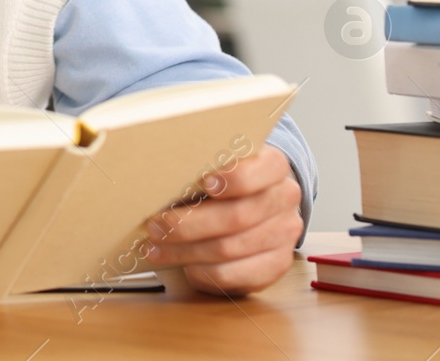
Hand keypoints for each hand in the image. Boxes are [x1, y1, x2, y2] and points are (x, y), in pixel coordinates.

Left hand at [141, 146, 302, 295]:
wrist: (258, 199)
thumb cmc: (226, 179)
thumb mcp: (218, 163)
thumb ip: (201, 168)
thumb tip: (159, 180)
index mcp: (274, 166)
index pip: (263, 171)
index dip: (234, 179)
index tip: (204, 183)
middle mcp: (284, 198)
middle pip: (236, 216)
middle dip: (188, 225)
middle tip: (155, 227)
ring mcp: (284, 234)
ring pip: (230, 248)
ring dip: (186, 252)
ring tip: (156, 249)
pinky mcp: (276, 263)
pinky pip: (236, 276)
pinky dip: (204, 273)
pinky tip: (183, 267)